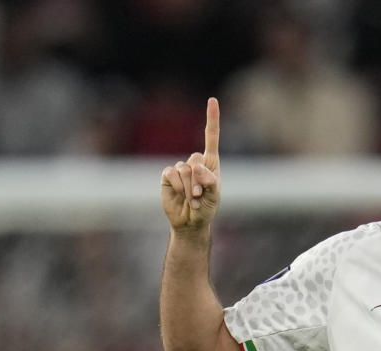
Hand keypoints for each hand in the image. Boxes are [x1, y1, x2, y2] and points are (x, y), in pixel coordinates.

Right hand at [160, 98, 221, 231]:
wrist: (190, 222)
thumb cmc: (205, 208)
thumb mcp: (214, 196)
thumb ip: (210, 181)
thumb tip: (198, 169)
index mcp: (210, 163)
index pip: (211, 136)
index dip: (211, 118)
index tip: (212, 100)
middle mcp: (194, 162)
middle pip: (196, 159)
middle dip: (199, 180)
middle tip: (199, 196)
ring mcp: (179, 168)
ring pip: (184, 169)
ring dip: (189, 188)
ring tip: (192, 199)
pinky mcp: (166, 175)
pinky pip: (170, 174)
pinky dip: (177, 187)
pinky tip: (180, 196)